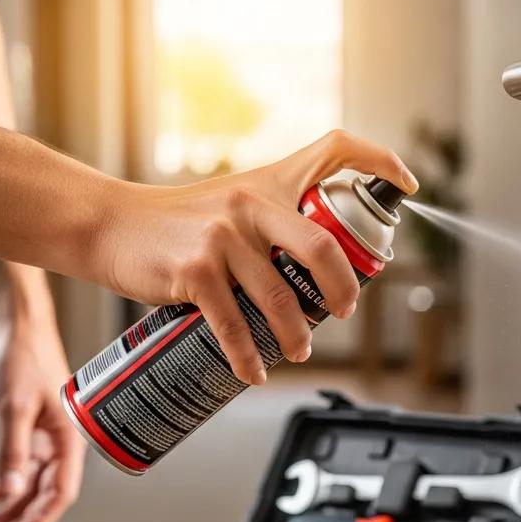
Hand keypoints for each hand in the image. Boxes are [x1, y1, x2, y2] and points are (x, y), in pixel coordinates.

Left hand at [0, 313, 85, 521]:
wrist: (18, 326)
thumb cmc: (26, 358)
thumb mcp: (15, 409)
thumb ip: (14, 453)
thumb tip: (12, 491)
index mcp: (71, 436)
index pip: (62, 491)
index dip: (42, 518)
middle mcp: (63, 438)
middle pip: (48, 490)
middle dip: (26, 518)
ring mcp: (48, 433)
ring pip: (34, 480)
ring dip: (14, 503)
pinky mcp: (33, 424)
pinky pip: (24, 463)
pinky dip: (8, 480)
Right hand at [100, 130, 417, 385]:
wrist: (112, 226)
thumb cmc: (177, 222)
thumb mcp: (230, 201)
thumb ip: (272, 220)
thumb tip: (317, 270)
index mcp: (269, 182)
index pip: (334, 150)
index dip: (379, 162)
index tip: (408, 186)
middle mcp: (251, 203)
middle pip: (323, 246)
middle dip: (344, 288)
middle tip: (345, 310)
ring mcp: (223, 237)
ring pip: (282, 298)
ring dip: (298, 335)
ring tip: (300, 349)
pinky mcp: (194, 272)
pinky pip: (235, 325)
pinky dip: (250, 357)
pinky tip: (257, 372)